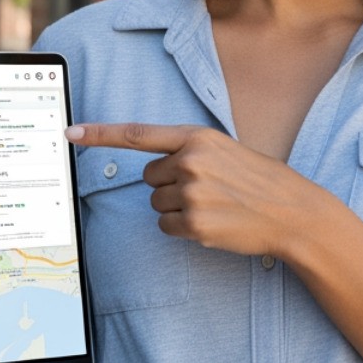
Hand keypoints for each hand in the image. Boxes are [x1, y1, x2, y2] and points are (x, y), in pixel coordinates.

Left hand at [65, 122, 317, 258]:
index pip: (138, 134)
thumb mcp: (226, 150)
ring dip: (178, 208)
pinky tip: (212, 223)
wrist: (292, 211)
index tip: (70, 132)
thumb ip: (190, 151)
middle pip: (149, 177)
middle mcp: (190, 161)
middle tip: (207, 189)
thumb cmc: (259, 180)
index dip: (100, 134)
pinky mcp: (194, 223)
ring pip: (157, 204)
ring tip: (214, 205)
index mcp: (197, 137)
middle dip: (169, 185)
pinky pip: (167, 227)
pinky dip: (183, 229)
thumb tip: (154, 169)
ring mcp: (191, 193)